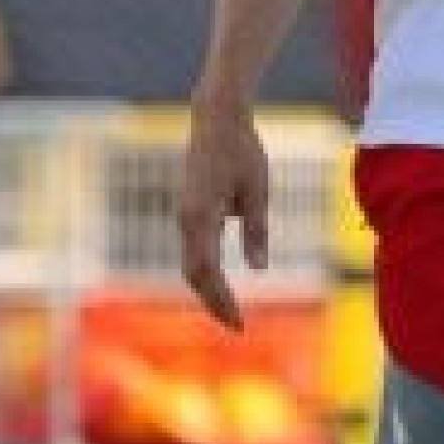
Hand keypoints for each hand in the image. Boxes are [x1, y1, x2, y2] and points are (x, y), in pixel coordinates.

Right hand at [178, 100, 271, 329]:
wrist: (217, 118)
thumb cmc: (242, 150)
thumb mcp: (258, 190)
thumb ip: (256, 230)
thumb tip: (258, 269)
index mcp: (201, 216)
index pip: (207, 272)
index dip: (221, 301)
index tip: (240, 324)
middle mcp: (186, 219)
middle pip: (194, 273)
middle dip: (213, 302)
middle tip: (237, 326)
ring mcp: (184, 214)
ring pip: (190, 263)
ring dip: (208, 289)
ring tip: (230, 311)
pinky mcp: (188, 209)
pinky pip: (193, 248)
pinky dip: (205, 271)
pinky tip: (221, 283)